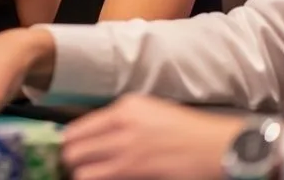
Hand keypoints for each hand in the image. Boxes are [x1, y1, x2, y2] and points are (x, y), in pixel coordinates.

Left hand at [62, 94, 244, 179]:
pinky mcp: (139, 174)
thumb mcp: (147, 110)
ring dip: (81, 175)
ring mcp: (130, 153)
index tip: (65, 150)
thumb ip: (119, 118)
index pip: (77, 129)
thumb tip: (93, 132)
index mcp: (122, 109)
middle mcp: (121, 128)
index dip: (67, 143)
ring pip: (83, 172)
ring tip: (85, 176)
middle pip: (74, 151)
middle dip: (70, 161)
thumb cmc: (184, 128)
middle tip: (72, 167)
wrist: (217, 146)